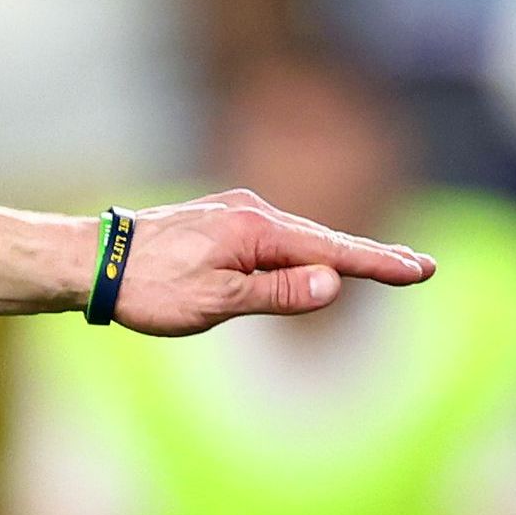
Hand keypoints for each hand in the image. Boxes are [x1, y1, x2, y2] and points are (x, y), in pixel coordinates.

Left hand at [102, 191, 434, 337]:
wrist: (94, 262)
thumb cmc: (150, 288)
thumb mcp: (216, 302)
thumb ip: (278, 293)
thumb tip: (333, 282)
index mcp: (257, 231)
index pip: (333, 251)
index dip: (379, 264)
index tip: (420, 270)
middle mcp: (253, 212)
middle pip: (324, 240)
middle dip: (372, 256)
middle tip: (421, 267)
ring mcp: (237, 213)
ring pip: (299, 239)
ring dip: (339, 254)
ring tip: (384, 265)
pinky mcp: (222, 221)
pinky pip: (275, 239)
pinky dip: (305, 251)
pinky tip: (316, 262)